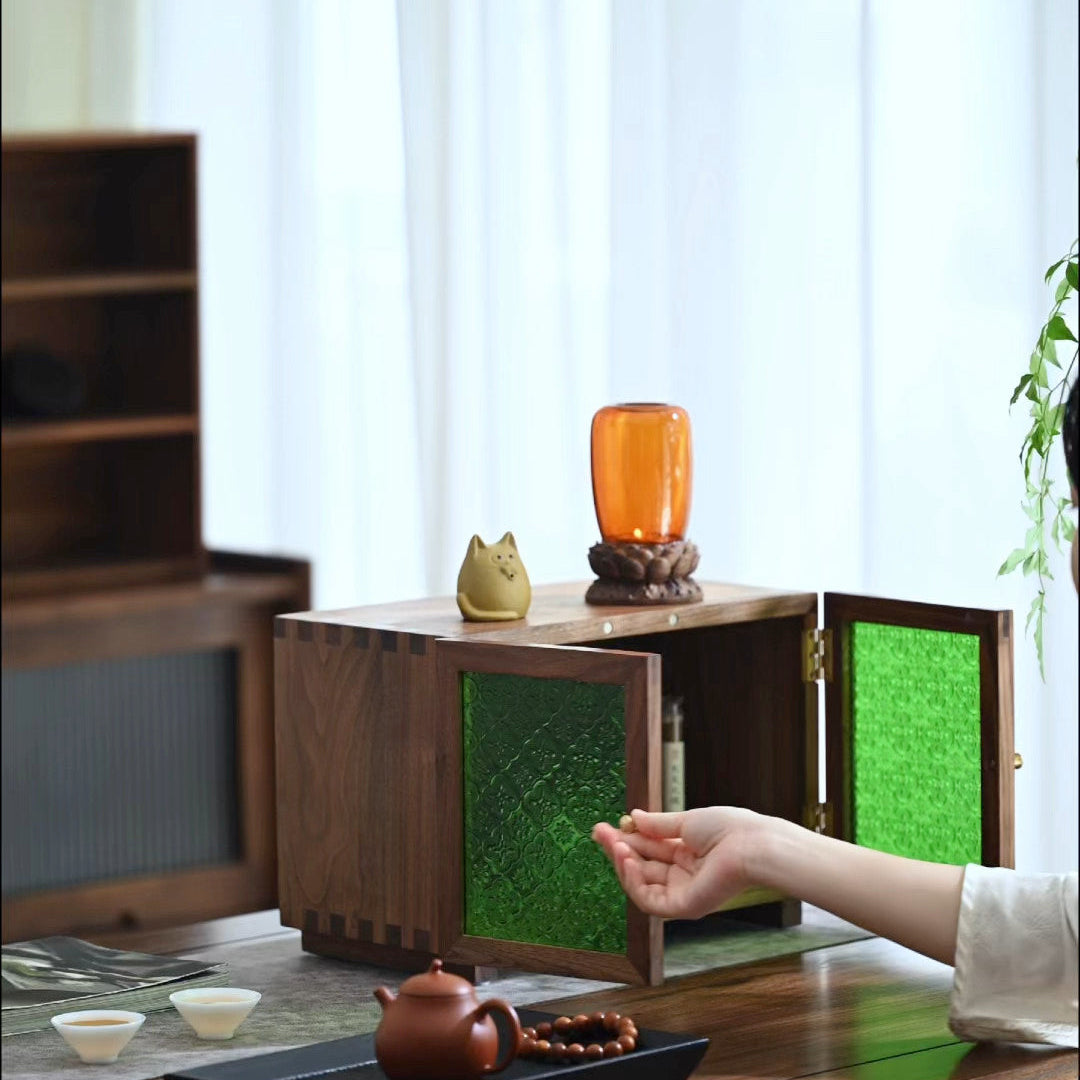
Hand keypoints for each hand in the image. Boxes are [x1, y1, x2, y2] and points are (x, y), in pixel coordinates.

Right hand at [591, 806, 768, 919]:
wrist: (752, 846)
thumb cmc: (728, 828)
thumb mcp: (686, 822)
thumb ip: (657, 825)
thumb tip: (633, 817)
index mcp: (687, 854)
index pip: (649, 848)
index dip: (627, 837)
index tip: (607, 825)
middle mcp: (683, 875)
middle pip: (642, 866)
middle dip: (619, 848)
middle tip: (599, 832)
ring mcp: (682, 893)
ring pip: (641, 883)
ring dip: (623, 863)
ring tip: (615, 844)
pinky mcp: (683, 907)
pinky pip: (649, 899)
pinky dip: (633, 881)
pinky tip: (626, 860)